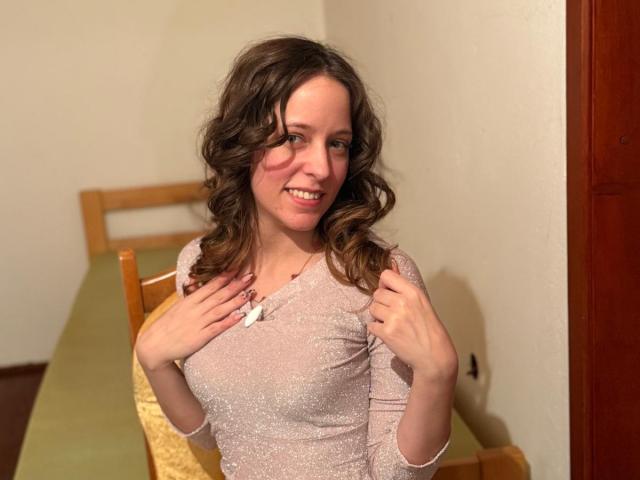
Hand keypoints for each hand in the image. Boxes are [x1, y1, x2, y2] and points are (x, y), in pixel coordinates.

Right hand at [135, 270, 253, 370]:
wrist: (154, 345)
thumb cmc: (168, 326)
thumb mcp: (178, 307)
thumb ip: (191, 297)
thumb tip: (197, 282)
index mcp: (189, 301)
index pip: (210, 286)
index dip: (225, 277)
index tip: (237, 268)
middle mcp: (195, 310)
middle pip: (218, 295)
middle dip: (235, 285)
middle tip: (250, 277)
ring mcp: (197, 323)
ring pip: (220, 309)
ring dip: (235, 301)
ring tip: (249, 294)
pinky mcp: (199, 337)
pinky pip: (216, 328)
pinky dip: (228, 321)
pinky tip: (239, 316)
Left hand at [367, 260, 457, 384]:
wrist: (434, 356)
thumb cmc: (429, 329)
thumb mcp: (421, 302)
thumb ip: (404, 285)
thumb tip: (392, 264)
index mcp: (413, 292)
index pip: (386, 275)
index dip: (385, 285)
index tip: (389, 293)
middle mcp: (403, 302)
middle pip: (377, 294)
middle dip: (382, 303)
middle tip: (394, 314)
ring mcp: (394, 318)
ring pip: (372, 309)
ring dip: (379, 316)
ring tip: (392, 324)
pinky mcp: (386, 333)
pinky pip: (371, 325)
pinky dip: (377, 330)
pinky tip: (390, 334)